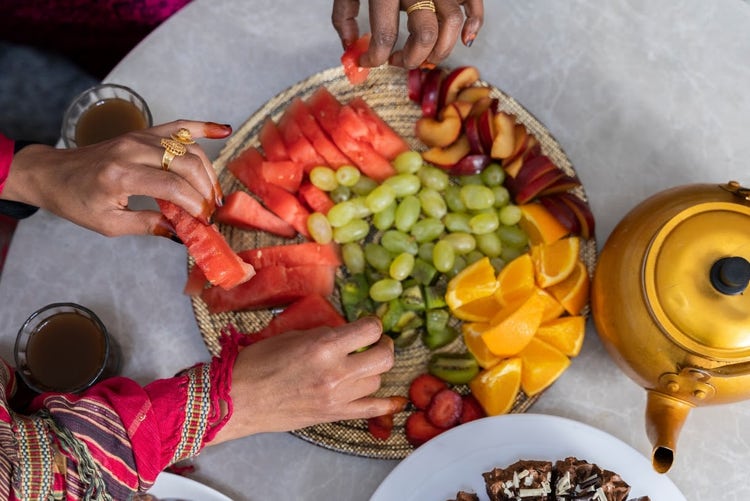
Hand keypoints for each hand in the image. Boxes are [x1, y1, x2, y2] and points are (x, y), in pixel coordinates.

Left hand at [1, 120, 231, 237]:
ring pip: (188, 149)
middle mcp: (132, 150)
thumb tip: (182, 231)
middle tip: (212, 211)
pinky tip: (224, 129)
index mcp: (120, 175)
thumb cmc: (77, 202)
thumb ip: (148, 225)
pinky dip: (203, 127)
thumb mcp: (109, 224)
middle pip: (186, 165)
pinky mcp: (143, 132)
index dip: (195, 206)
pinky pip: (179, 126)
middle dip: (206, 190)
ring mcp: (139, 137)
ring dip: (208, 171)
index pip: (173, 187)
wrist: (53, 174)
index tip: (205, 222)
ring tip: (214, 194)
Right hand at [212, 316, 398, 442]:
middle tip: (377, 342)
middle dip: (384, 345)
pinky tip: (395, 400)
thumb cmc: (257, 364)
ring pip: (378, 381)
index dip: (373, 324)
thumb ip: (324, 334)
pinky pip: (372, 410)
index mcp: (323, 347)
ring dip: (374, 370)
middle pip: (383, 357)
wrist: (239, 398)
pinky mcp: (334, 415)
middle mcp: (335, 373)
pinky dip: (386, 404)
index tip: (369, 324)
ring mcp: (337, 397)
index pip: (369, 330)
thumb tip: (345, 333)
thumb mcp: (293, 336)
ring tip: (364, 364)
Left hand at [332, 0, 483, 68]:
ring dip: (440, 51)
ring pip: (452, 24)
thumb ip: (344, 16)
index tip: (367, 62)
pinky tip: (464, 39)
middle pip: (426, 35)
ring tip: (426, 58)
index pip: (384, 37)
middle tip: (400, 62)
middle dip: (413, 59)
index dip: (374, 59)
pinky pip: (473, 3)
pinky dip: (474, 23)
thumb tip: (352, 48)